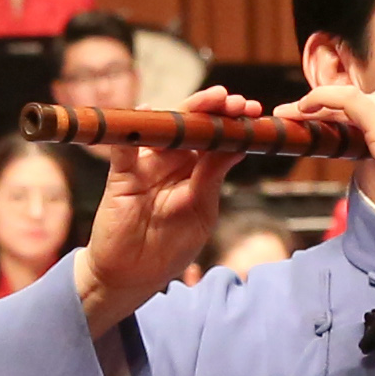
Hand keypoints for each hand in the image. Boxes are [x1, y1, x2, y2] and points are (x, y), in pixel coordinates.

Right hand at [77, 85, 255, 326]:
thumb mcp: (200, 213)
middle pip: (191, 127)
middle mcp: (172, 163)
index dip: (231, 123)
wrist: (132, 276)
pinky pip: (124, 151)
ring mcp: (147, 167)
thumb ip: (212, 179)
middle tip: (233, 100)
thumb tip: (238, 148)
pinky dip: (132, 132)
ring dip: (183, 114)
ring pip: (164, 131)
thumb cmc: (169, 247)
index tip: (252, 111)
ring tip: (206, 101)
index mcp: (196, 172)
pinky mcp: (122, 178)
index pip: (215, 139)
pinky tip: (145, 113)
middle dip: (212, 110)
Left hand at [275, 85, 374, 254]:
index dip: (360, 115)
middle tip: (306, 122)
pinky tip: (300, 110)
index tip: (340, 127)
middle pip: (368, 101)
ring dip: (319, 107)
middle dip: (336, 110)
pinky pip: (345, 100)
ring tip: (293, 118)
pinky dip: (320, 99)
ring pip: (352, 100)